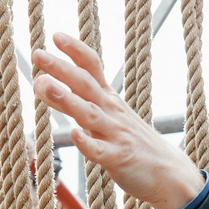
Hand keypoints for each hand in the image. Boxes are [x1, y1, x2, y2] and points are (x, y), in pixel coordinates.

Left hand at [32, 32, 206, 208]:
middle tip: (38, 54)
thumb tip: (44, 85)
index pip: (93, 67)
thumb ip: (75, 102)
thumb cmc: (131, 143)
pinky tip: (73, 134)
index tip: (56, 35)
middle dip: (61, 68)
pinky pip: (100, 151)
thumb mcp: (106, 116)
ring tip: (44, 85)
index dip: (75, 50)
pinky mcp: (119, 159)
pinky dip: (87, 142)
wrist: (169, 173)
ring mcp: (116, 135)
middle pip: (85, 85)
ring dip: (67, 99)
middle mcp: (112, 111)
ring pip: (89, 114)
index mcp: (109, 99)